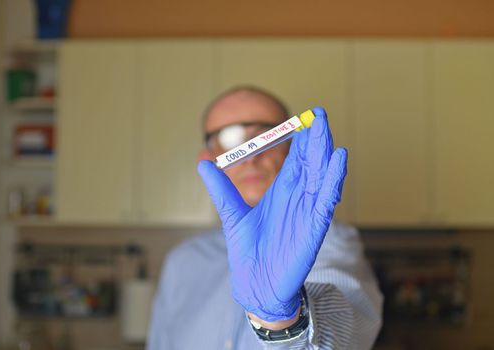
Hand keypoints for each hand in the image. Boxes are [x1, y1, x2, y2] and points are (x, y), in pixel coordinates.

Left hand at [198, 107, 346, 321]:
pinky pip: (328, 198)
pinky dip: (334, 178)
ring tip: (326, 128)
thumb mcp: (231, 213)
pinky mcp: (315, 224)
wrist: (256, 282)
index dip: (300, 139)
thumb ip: (221, 188)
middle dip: (316, 137)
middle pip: (311, 161)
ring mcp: (309, 209)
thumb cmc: (248, 249)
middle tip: (319, 112)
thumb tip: (203, 162)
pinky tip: (339, 158)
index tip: (304, 118)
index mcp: (282, 192)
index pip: (296, 159)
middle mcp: (298, 197)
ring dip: (325, 151)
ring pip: (321, 174)